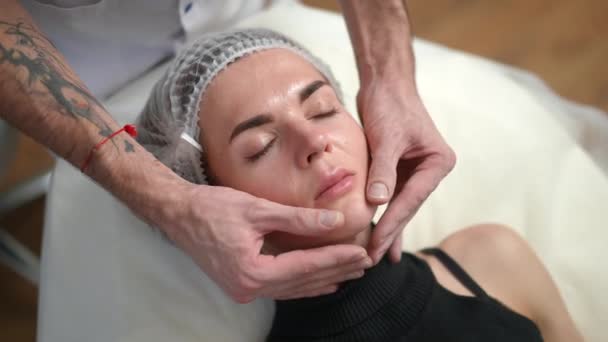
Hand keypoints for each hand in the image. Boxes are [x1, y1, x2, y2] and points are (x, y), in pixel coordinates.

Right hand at [161, 184, 371, 302]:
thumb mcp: (258, 210)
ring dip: (323, 279)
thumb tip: (334, 222)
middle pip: (302, 282)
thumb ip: (298, 219)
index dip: (335, 259)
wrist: (179, 214)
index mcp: (251, 272)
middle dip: (336, 271)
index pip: (305, 267)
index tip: (361, 252)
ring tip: (351, 272)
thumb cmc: (212, 208)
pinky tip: (321, 281)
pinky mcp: (242, 283)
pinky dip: (304, 283)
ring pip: (294, 288)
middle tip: (365, 262)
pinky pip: (281, 287)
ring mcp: (244, 289)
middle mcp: (248, 288)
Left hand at [358, 79, 455, 263]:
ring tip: (378, 256)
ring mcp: (414, 170)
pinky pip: (390, 196)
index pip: (412, 199)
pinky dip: (382, 212)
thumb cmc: (390, 104)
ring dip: (387, 228)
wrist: (384, 82)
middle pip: (407, 206)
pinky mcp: (398, 168)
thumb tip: (378, 202)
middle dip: (389, 231)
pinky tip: (380, 233)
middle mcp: (429, 169)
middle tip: (372, 258)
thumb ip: (384, 170)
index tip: (375, 244)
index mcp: (437, 162)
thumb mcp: (387, 137)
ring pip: (399, 205)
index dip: (392, 223)